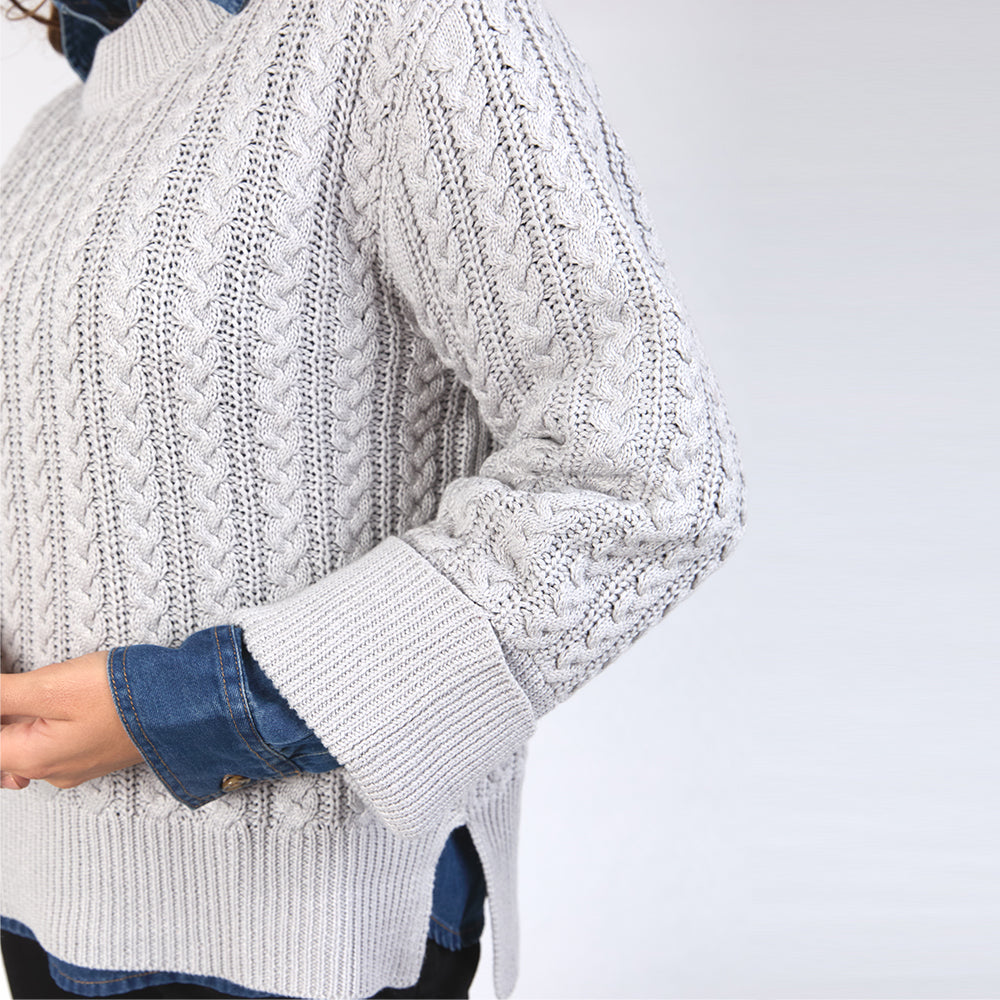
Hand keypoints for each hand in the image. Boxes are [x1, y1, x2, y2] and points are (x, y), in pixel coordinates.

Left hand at [0, 651, 144, 790]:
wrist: (188, 705)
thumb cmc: (124, 697)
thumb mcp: (51, 687)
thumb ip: (2, 694)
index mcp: (30, 759)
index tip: (9, 690)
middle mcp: (50, 772)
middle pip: (3, 747)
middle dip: (9, 712)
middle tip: (17, 686)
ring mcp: (76, 767)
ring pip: (27, 745)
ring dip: (21, 717)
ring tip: (31, 689)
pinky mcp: (97, 753)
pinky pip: (54, 743)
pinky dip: (44, 722)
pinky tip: (55, 702)